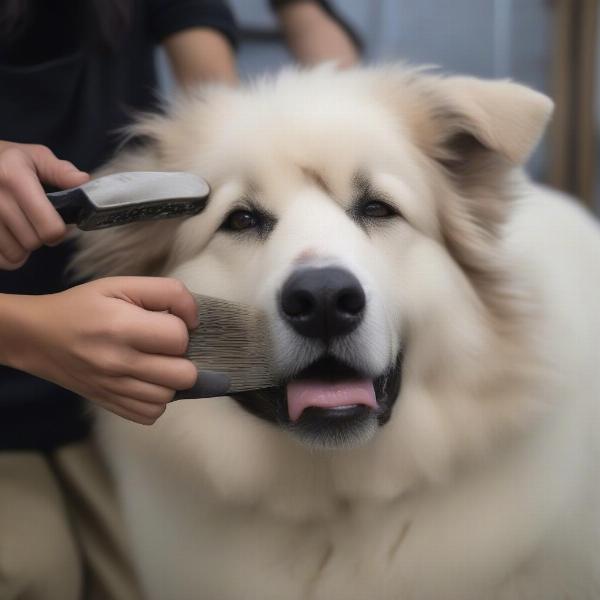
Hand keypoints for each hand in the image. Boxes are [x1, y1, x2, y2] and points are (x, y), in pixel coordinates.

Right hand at [0, 141, 88, 269]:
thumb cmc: (7, 161)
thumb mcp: (33, 157)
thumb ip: (60, 170)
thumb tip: (83, 181)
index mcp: (14, 177)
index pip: (49, 227)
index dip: (58, 231)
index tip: (56, 224)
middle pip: (33, 242)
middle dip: (40, 237)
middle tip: (35, 223)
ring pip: (15, 254)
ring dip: (22, 247)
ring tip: (18, 228)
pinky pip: (1, 260)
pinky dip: (7, 256)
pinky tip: (7, 238)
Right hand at [0, 277, 198, 424]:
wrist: (38, 337)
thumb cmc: (84, 307)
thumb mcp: (122, 284)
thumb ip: (167, 293)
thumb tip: (194, 319)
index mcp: (121, 327)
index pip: (179, 337)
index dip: (181, 326)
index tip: (167, 321)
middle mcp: (118, 363)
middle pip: (184, 375)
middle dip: (182, 357)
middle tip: (163, 345)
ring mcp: (113, 389)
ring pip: (170, 397)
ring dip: (169, 379)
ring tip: (153, 361)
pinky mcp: (110, 405)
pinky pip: (152, 414)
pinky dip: (154, 399)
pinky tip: (144, 379)